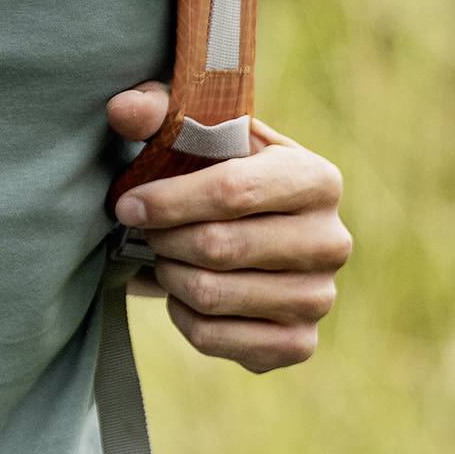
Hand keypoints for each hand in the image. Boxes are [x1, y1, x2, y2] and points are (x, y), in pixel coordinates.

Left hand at [104, 84, 351, 373]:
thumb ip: (160, 112)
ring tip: (165, 258)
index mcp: (318, 178)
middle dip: (164, 239)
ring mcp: (320, 298)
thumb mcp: (201, 134)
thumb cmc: (219, 175)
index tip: (127, 203)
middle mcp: (331, 241)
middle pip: (218, 247)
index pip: (232, 191)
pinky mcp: (299, 345)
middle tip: (146, 232)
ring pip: (212, 295)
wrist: (253, 236)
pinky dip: (183, 317)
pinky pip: (215, 337)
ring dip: (170, 276)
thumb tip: (122, 108)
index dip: (168, 200)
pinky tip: (185, 295)